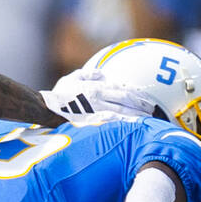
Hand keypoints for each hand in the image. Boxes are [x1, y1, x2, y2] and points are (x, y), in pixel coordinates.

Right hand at [41, 70, 159, 120]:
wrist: (46, 108)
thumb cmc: (57, 95)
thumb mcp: (71, 79)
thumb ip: (87, 74)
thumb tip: (101, 73)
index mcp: (96, 87)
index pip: (122, 89)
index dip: (137, 93)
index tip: (147, 98)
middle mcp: (99, 98)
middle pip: (126, 100)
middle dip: (142, 104)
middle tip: (154, 110)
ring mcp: (96, 110)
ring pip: (122, 112)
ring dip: (137, 115)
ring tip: (148, 119)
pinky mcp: (91, 122)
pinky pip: (112, 123)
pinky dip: (124, 124)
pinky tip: (132, 128)